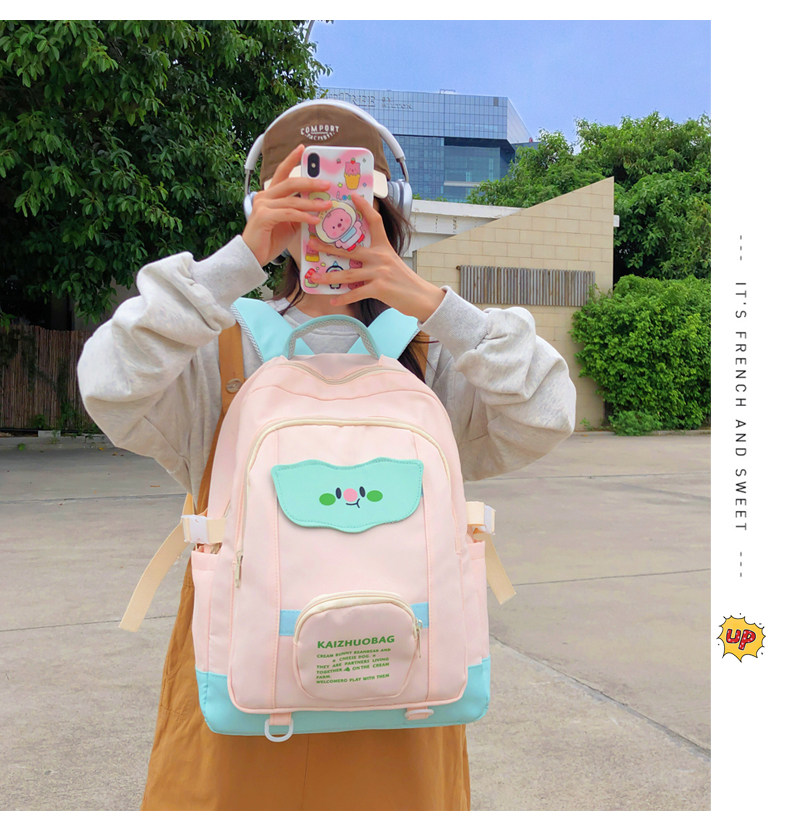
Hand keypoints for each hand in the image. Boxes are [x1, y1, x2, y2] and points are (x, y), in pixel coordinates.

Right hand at [241, 144, 331, 265]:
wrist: (253, 256)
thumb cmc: (270, 239)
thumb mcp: (289, 223)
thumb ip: (299, 211)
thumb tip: (319, 205)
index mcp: (270, 195)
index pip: (282, 172)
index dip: (292, 159)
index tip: (302, 149)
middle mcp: (265, 197)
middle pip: (290, 183)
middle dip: (311, 183)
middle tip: (327, 185)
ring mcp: (263, 205)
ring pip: (292, 200)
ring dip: (312, 203)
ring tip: (327, 206)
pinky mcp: (263, 217)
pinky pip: (289, 214)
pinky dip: (304, 216)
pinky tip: (315, 220)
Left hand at [312, 194, 445, 321]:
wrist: (421, 298)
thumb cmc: (404, 281)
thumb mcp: (392, 263)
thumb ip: (376, 258)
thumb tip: (355, 259)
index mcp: (384, 247)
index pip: (375, 221)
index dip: (364, 207)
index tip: (352, 196)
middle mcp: (381, 257)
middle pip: (349, 250)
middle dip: (327, 247)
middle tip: (310, 243)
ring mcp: (380, 272)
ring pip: (348, 273)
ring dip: (329, 276)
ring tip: (315, 277)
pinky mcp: (379, 288)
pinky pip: (356, 292)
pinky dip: (344, 298)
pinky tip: (333, 301)